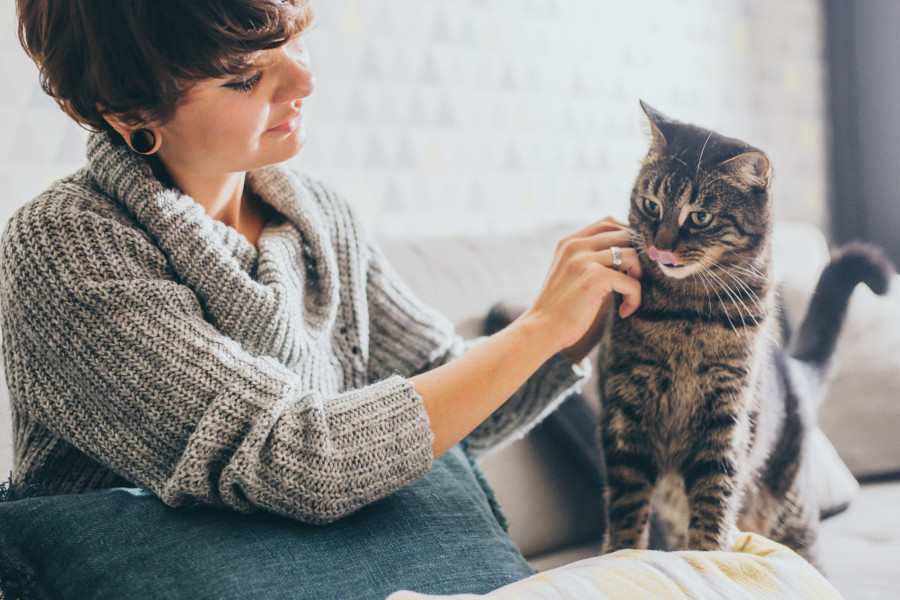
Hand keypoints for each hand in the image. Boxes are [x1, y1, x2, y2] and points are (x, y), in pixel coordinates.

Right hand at [520, 217, 641, 361]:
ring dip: (638, 277)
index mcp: (569, 242)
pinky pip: (631, 282)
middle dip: (637, 256)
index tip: (630, 260)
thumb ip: (588, 258)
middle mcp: (576, 246)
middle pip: (624, 235)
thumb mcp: (568, 273)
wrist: (541, 329)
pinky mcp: (594, 278)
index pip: (608, 222)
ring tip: (629, 296)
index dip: (627, 237)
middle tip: (633, 279)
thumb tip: (626, 254)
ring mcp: (584, 260)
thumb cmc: (558, 307)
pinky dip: (635, 298)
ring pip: (632, 255)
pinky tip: (625, 311)